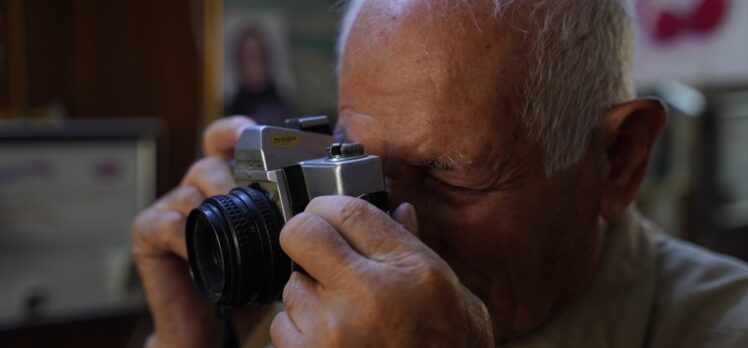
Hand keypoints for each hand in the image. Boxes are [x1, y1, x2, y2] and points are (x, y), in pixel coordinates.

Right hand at [131, 116, 268, 347]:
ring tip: (233, 230)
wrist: (216, 328)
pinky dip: (184, 234)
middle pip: (209, 164)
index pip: (223, 142)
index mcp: (226, 186)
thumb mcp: (278, 247)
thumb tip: (327, 200)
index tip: (247, 133)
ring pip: (190, 191)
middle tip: (250, 197)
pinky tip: (202, 250)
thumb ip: (289, 218)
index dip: (232, 132)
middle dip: (231, 177)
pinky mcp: (149, 235)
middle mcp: (197, 191)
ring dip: (213, 206)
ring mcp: (171, 211)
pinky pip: (165, 223)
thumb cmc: (249, 285)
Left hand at [271, 196, 494, 346]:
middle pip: (302, 235)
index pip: (348, 211)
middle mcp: (366, 296)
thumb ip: (417, 249)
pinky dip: (301, 332)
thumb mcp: (452, 294)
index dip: (328, 207)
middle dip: (306, 238)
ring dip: (308, 296)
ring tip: (342, 316)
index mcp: (409, 271)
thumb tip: (399, 211)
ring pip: (291, 287)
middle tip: (320, 254)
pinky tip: (332, 341)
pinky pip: (283, 328)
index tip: (326, 214)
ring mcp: (332, 332)